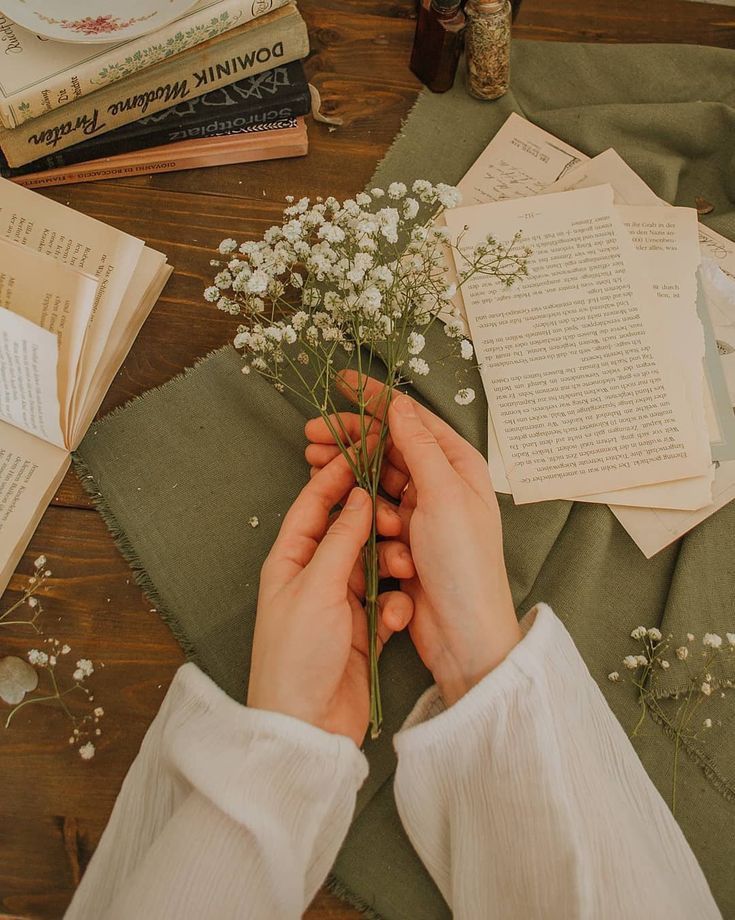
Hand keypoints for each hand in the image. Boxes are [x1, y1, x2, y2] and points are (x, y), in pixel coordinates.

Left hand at [248, 451, 412, 745]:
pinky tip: (399, 616)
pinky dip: (396, 603)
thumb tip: (358, 496)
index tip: (365, 453)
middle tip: (398, 522)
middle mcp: (315, 576)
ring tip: (404, 569)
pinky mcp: (364, 630)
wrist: (308, 726)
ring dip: (393, 565)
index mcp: (290, 560)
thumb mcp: (316, 587)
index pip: (312, 505)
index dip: (336, 477)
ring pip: (375, 564)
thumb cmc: (297, 654)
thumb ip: (340, 539)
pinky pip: (388, 600)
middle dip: (376, 526)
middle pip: (350, 533)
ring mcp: (340, 604)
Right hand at [305, 372, 520, 706]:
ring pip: (375, 474)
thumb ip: (421, 449)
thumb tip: (399, 406)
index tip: (341, 380)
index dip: (375, 397)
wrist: (465, 633)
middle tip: (309, 432)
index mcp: (457, 464)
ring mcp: (421, 510)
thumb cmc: (465, 563)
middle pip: (388, 445)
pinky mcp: (404, 537)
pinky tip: (328, 491)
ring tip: (311, 459)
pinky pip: (371, 505)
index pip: (412, 418)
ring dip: (345, 464)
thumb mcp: (444, 497)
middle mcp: (440, 482)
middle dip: (349, 435)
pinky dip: (351, 495)